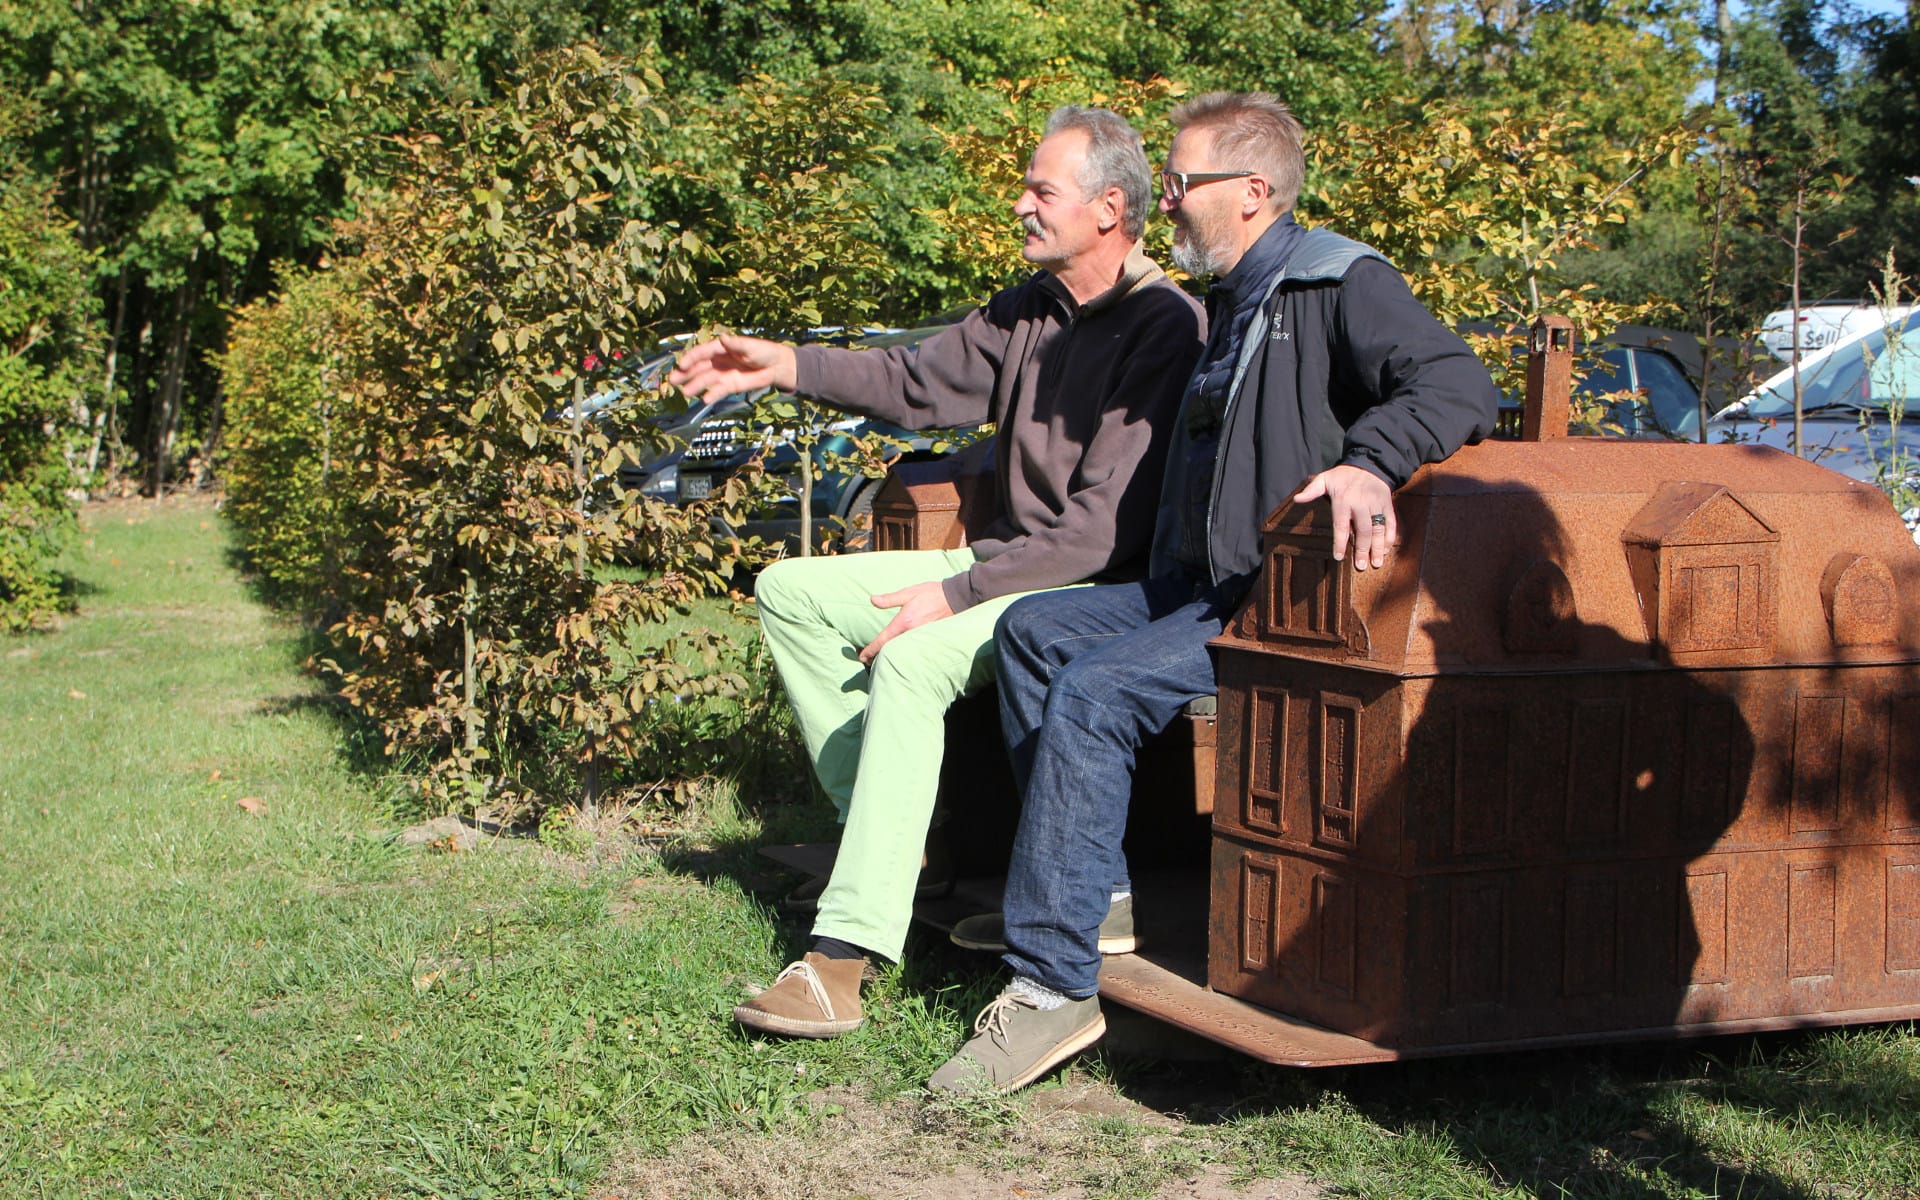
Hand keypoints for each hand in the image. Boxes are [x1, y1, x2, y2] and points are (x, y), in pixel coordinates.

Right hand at [666, 335, 798, 401]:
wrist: (776, 367)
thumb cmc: (763, 351)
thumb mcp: (751, 346)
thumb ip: (736, 344)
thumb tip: (724, 338)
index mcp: (721, 348)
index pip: (702, 352)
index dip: (691, 358)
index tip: (681, 364)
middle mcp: (718, 361)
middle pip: (699, 367)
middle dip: (685, 373)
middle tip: (673, 380)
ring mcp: (723, 374)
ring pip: (705, 380)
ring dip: (695, 385)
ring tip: (686, 392)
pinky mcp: (730, 386)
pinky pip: (718, 390)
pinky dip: (712, 395)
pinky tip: (705, 399)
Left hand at [858, 580, 955, 664]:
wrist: (956, 598)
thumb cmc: (932, 593)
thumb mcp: (909, 593)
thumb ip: (890, 599)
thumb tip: (872, 599)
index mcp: (904, 622)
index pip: (883, 640)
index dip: (871, 650)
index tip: (861, 657)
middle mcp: (912, 633)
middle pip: (890, 649)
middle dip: (877, 656)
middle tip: (866, 661)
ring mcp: (921, 638)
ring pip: (901, 651)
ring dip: (889, 655)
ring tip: (878, 660)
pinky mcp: (928, 639)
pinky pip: (912, 649)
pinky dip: (903, 653)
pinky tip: (898, 654)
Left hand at [1292, 464, 1396, 570]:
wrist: (1369, 463)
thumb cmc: (1342, 475)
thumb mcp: (1324, 478)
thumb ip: (1312, 490)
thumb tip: (1297, 499)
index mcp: (1343, 499)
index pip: (1341, 525)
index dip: (1340, 542)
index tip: (1339, 557)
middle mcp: (1361, 503)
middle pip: (1362, 530)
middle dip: (1362, 550)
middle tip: (1361, 566)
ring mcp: (1376, 504)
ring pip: (1378, 528)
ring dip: (1378, 547)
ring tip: (1376, 563)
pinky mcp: (1387, 504)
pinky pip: (1391, 522)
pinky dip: (1390, 536)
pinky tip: (1386, 549)